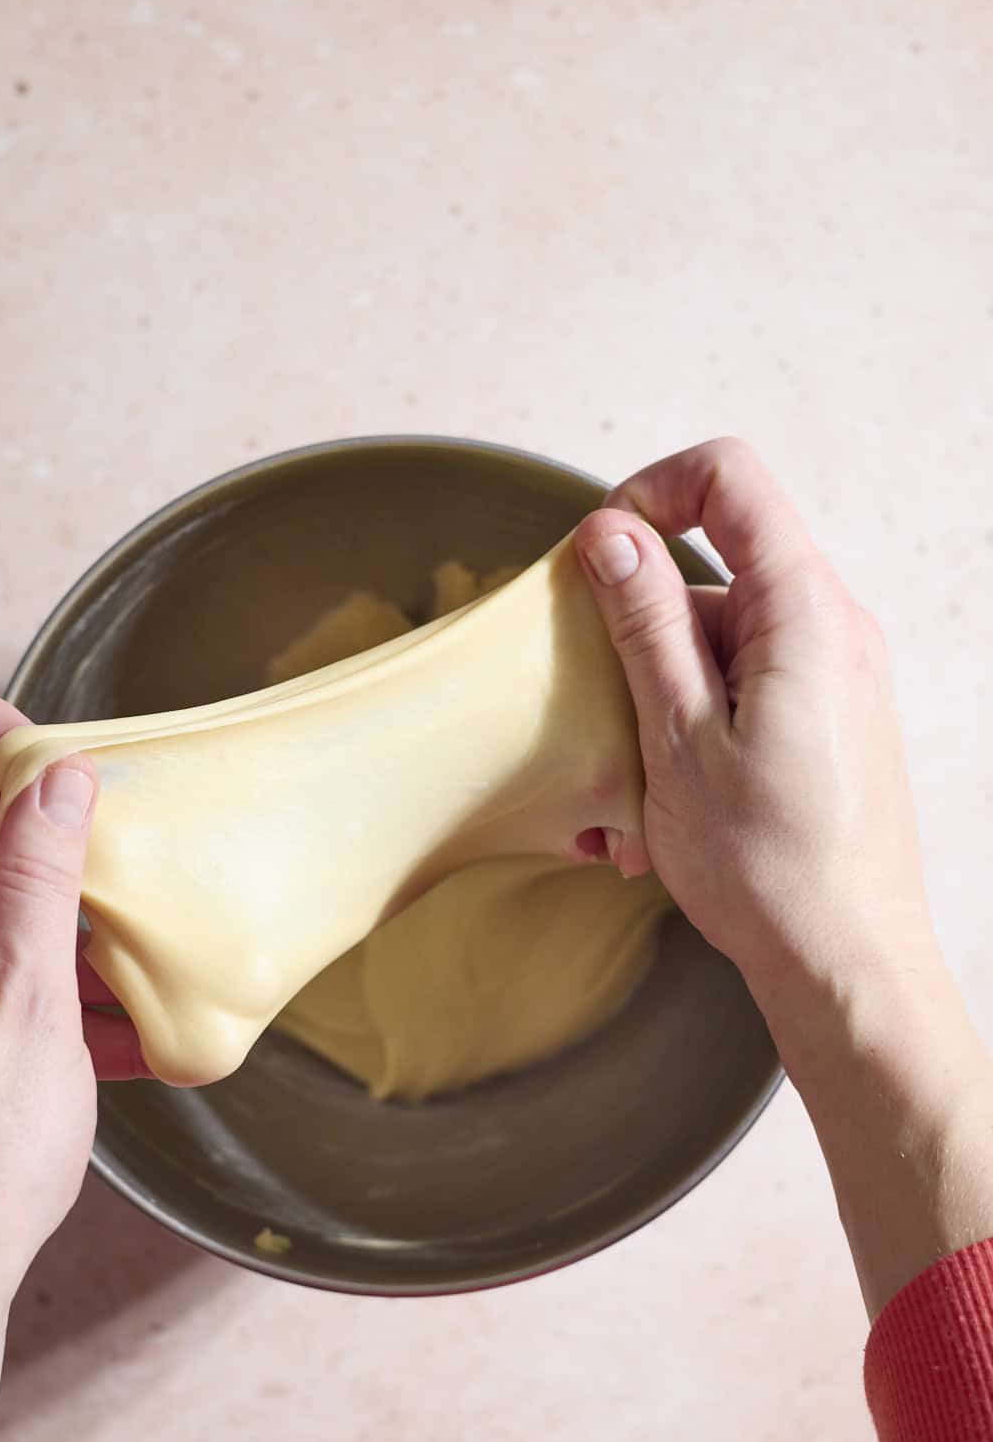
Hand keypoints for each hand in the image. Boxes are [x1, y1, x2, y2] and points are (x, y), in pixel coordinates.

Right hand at [574, 437, 941, 1009]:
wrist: (846, 963)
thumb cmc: (768, 866)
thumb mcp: (678, 735)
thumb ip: (646, 622)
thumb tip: (611, 532)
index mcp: (804, 612)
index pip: (729, 478)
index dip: (651, 492)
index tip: (596, 555)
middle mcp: (833, 629)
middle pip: (713, 570)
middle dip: (635, 630)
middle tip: (595, 715)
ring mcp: (834, 677)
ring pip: (717, 642)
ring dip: (653, 702)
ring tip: (627, 802)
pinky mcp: (825, 722)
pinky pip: (741, 692)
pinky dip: (688, 733)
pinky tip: (660, 811)